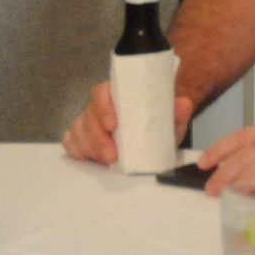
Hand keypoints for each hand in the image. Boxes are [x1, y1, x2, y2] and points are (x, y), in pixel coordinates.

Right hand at [61, 81, 192, 165]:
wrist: (155, 135)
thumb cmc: (158, 124)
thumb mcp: (170, 119)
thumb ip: (176, 111)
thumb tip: (183, 104)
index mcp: (118, 94)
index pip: (102, 92)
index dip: (104, 107)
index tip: (113, 124)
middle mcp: (100, 106)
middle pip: (88, 114)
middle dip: (97, 137)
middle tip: (112, 156)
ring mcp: (88, 121)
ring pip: (78, 129)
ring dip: (89, 147)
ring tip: (106, 162)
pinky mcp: (82, 137)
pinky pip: (70, 141)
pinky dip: (77, 150)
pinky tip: (88, 159)